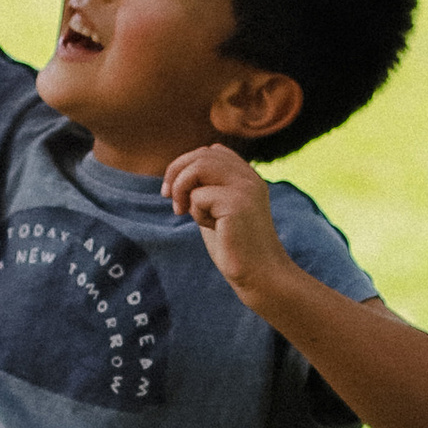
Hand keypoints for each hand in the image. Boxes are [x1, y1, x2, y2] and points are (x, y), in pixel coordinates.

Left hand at [160, 140, 290, 309]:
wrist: (259, 275)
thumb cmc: (235, 248)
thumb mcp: (216, 211)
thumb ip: (205, 190)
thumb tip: (176, 175)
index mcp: (248, 177)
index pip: (212, 151)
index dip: (186, 164)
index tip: (174, 191)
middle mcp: (249, 177)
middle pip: (202, 154)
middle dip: (176, 172)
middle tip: (168, 197)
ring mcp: (245, 188)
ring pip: (199, 166)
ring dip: (181, 187)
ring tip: (182, 211)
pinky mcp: (237, 204)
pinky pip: (199, 195)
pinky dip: (195, 212)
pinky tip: (212, 228)